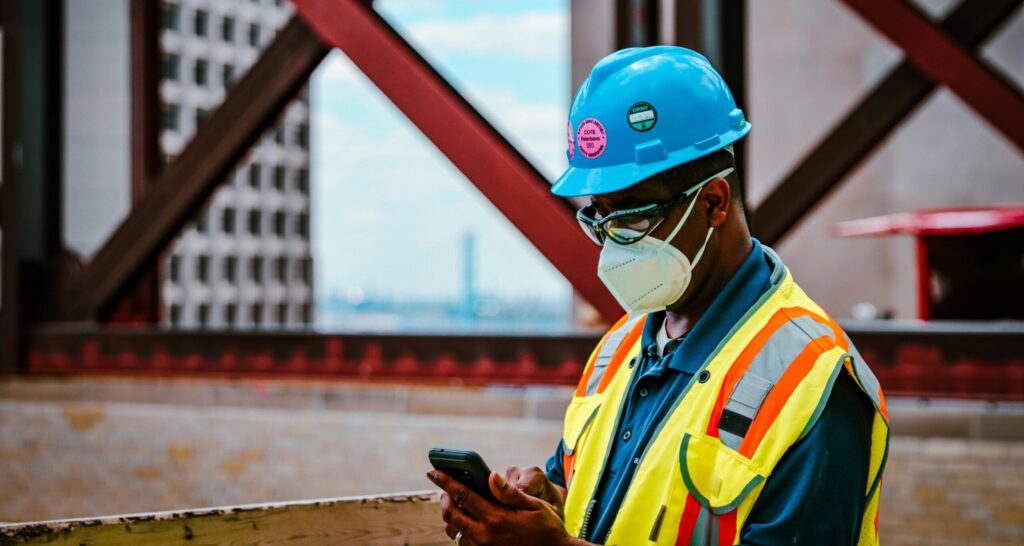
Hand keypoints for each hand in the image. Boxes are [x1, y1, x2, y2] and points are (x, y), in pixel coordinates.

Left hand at [427, 469, 574, 545]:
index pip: (463, 496)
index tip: (433, 472)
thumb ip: (509, 492)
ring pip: (455, 532)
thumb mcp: (534, 505)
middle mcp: (485, 535)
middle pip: (451, 515)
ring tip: (456, 506)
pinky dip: (461, 531)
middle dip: (444, 500)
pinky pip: (464, 543)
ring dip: (451, 518)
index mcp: (496, 518)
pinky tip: (469, 522)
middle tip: (445, 490)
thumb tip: (491, 476)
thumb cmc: (547, 528)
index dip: (446, 482)